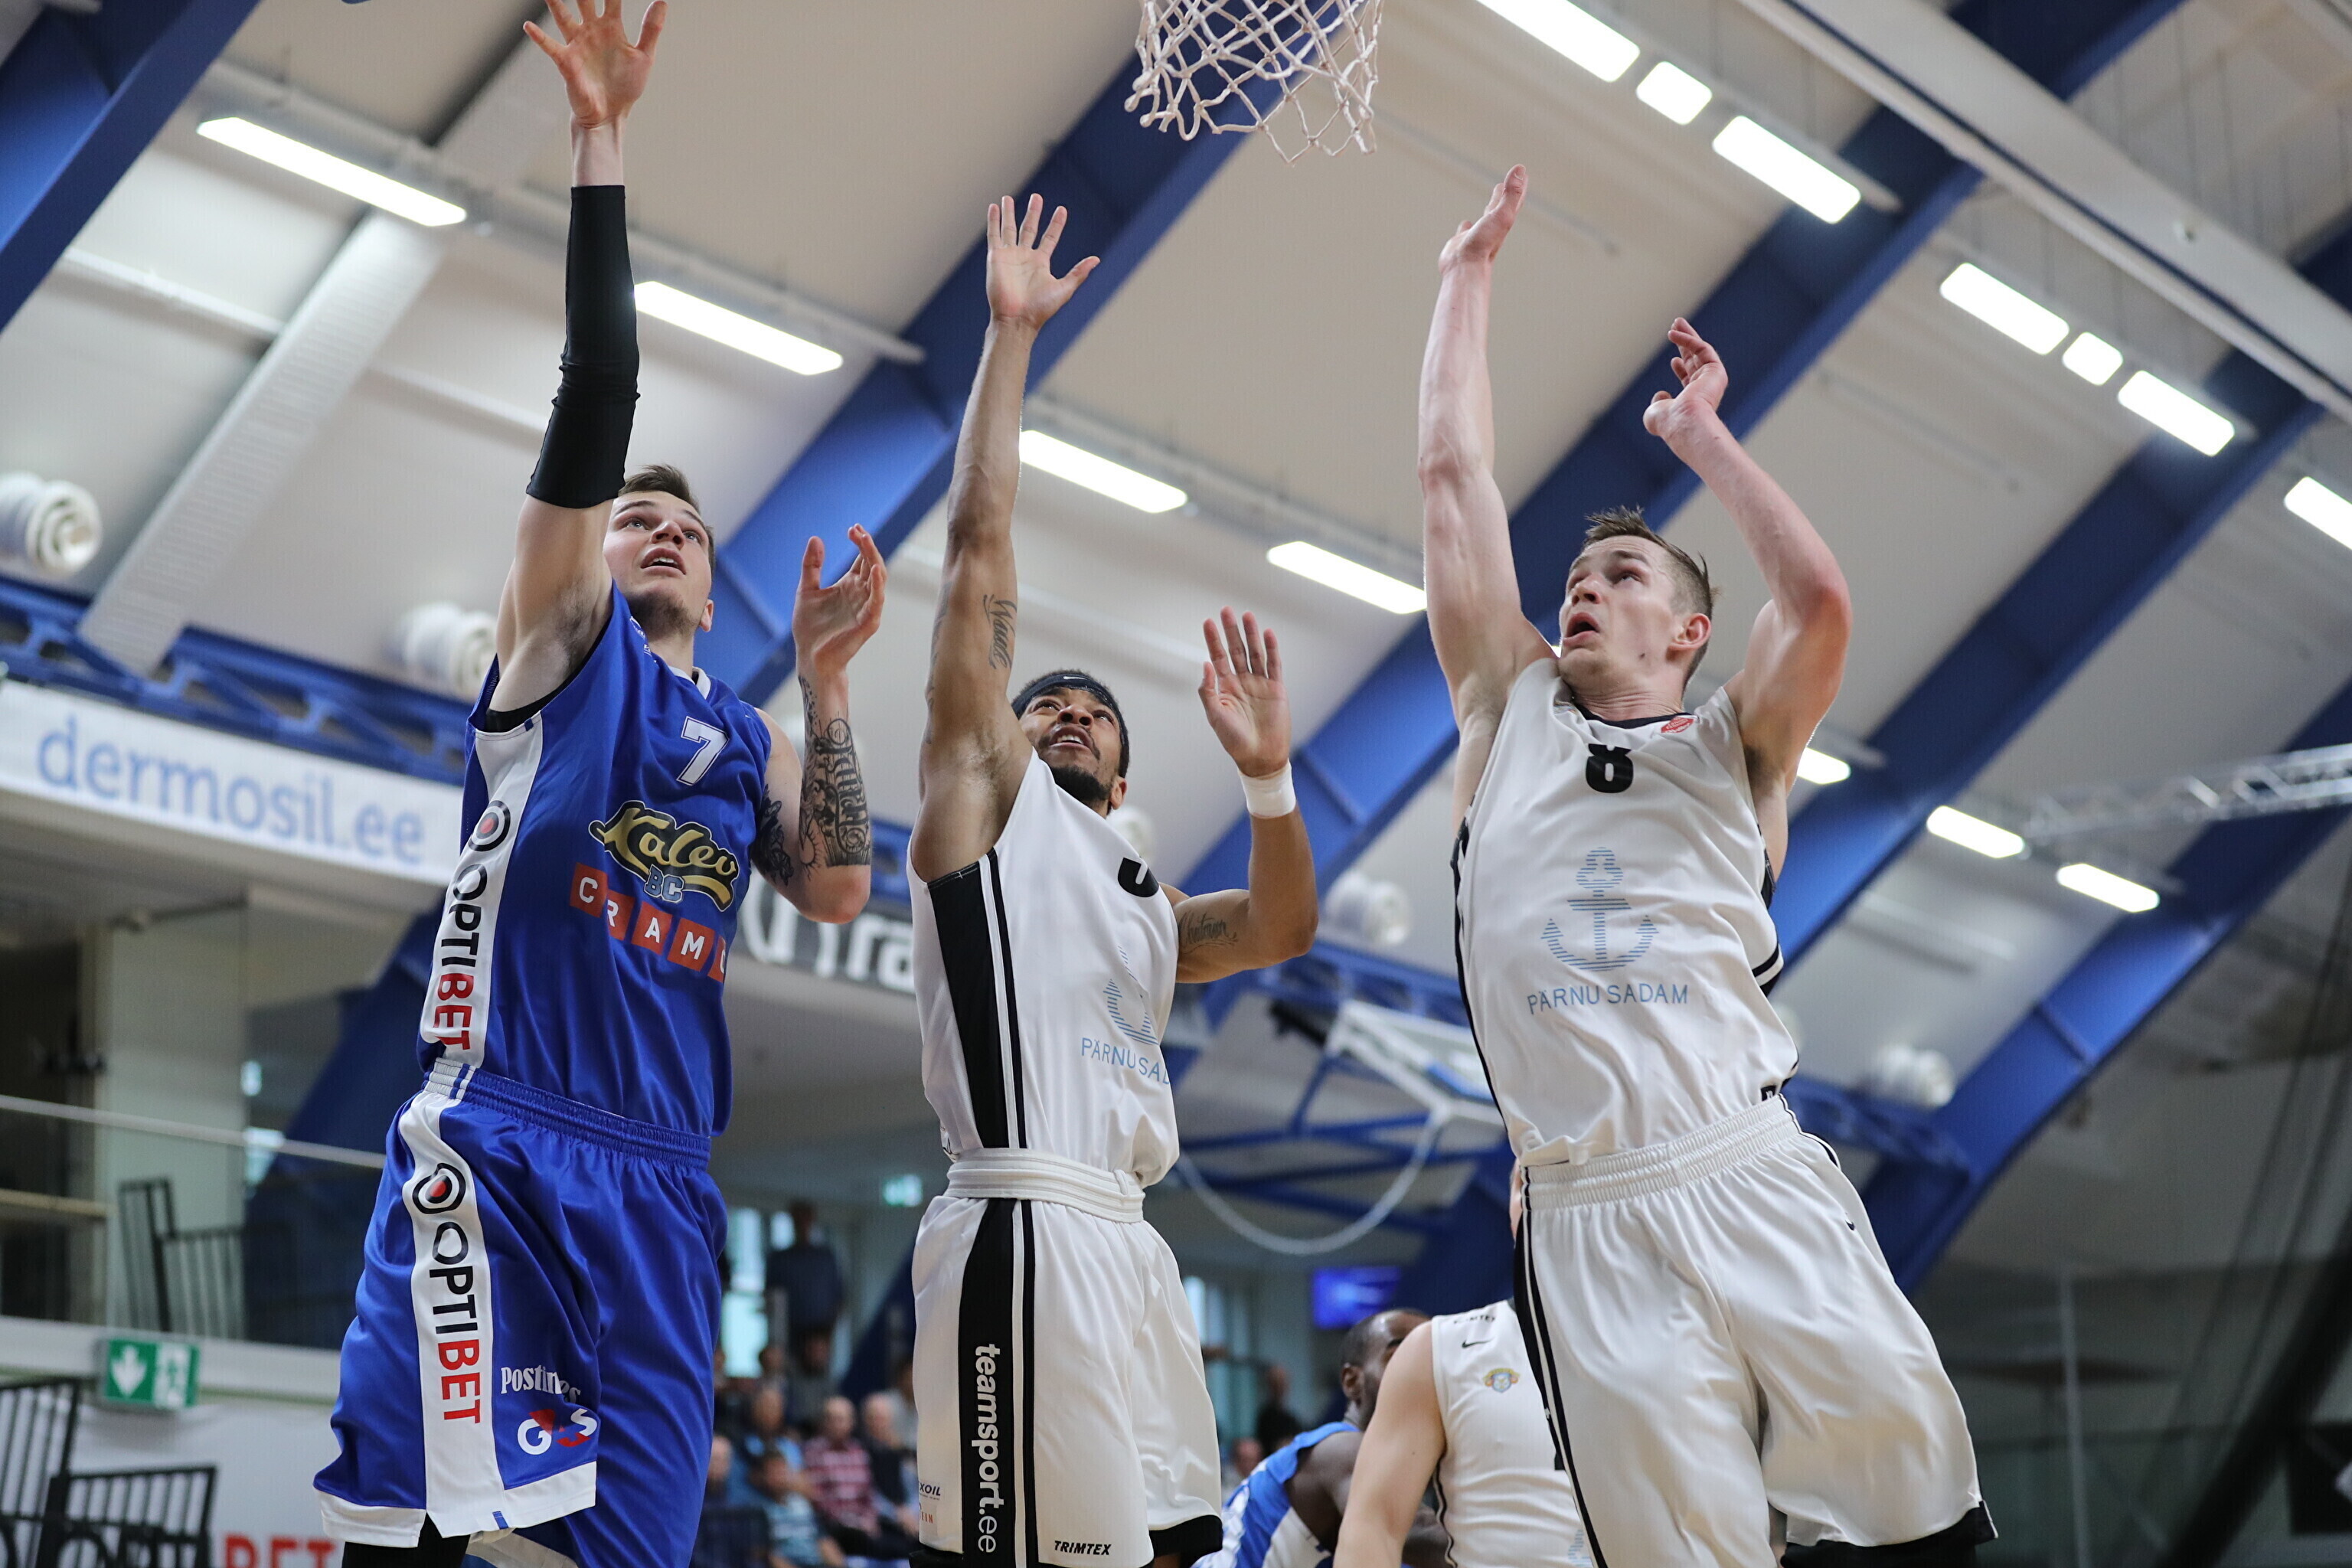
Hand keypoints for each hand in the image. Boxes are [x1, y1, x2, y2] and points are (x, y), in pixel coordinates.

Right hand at [524, 0, 665, 129]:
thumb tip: (662, 1)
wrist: (611, 114)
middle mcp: (592, 31)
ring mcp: (577, 44)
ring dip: (555, 3)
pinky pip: (550, 46)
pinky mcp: (566, 61)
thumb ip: (651, 29)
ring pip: (563, 16)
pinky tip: (529, 26)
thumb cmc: (626, 86)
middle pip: (584, 1)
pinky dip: (539, 37)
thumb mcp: (643, 57)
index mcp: (612, 27)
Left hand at [792, 525, 887, 681]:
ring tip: (865, 540)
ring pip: (878, 577)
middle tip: (857, 530)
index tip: (852, 528)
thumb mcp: (806, 590)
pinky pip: (877, 600)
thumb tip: (816, 538)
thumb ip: (812, 566)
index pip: (862, 558)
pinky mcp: (868, 621)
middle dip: (866, 545)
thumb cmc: (810, 628)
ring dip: (873, 558)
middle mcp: (861, 594)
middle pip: (872, 563)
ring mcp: (867, 607)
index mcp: (849, 586)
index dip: (860, 542)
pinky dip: (878, 584)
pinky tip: (874, 568)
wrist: (810, 657)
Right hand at [985, 194, 1098, 331]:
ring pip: (1009, 229)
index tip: (1061, 210)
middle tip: (1036, 197)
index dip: (1056, 224)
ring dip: (1009, 213)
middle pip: (1029, 229)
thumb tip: (1097, 260)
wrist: (1017, 319)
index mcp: (1041, 263)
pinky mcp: (996, 258)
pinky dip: (993, 221)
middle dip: (1033, 213)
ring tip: (1007, 199)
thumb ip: (1079, 272)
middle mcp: (1025, 257)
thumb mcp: (1065, 288)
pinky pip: (994, 235)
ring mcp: (1010, 256)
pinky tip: (993, 207)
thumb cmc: (1041, 309)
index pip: (1050, 237)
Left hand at [1198, 609, 1290, 777]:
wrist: (1260, 757)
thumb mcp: (1215, 715)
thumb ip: (1208, 690)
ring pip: (1255, 653)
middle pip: (1236, 649)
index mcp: (1225, 687)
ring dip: (1251, 634)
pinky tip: (1268, 633)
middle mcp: (1242, 681)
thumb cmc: (1234, 740)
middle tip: (1226, 610)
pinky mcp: (1276, 689)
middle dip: (1231, 630)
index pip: (1218, 657)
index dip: (1213, 639)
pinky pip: (1274, 665)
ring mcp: (1259, 683)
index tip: (1207, 622)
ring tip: (1247, 615)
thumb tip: (1205, 663)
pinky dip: (1271, 649)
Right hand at [1439, 166, 1524, 270]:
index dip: (1519, 185)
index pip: (1515, 199)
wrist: (1465, 268)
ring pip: (1485, 219)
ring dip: (1489, 209)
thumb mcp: (1501, 214)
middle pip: (1501, 207)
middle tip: (1507, 183)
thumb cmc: (1484, 244)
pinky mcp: (1462, 242)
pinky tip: (1466, 225)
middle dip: (1505, 194)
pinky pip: (1465, 231)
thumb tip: (1520, 169)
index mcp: (1504, 222)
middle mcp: (1492, 228)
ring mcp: (1477, 235)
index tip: (1521, 172)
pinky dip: (1466, 226)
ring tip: (1490, 203)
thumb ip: (1511, 192)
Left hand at [1642, 317, 1728, 447]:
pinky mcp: (1716, 371)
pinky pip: (1702, 348)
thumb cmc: (1668, 422)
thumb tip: (1661, 394)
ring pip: (1701, 350)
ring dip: (1688, 335)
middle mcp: (1704, 389)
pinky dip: (1688, 339)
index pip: (1690, 381)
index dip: (1682, 368)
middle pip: (1695, 359)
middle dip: (1686, 343)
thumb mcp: (1655, 414)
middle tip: (1677, 328)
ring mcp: (1712, 379)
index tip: (1674, 360)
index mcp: (1693, 400)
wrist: (1683, 422)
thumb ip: (1657, 403)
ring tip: (1677, 322)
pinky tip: (1673, 334)